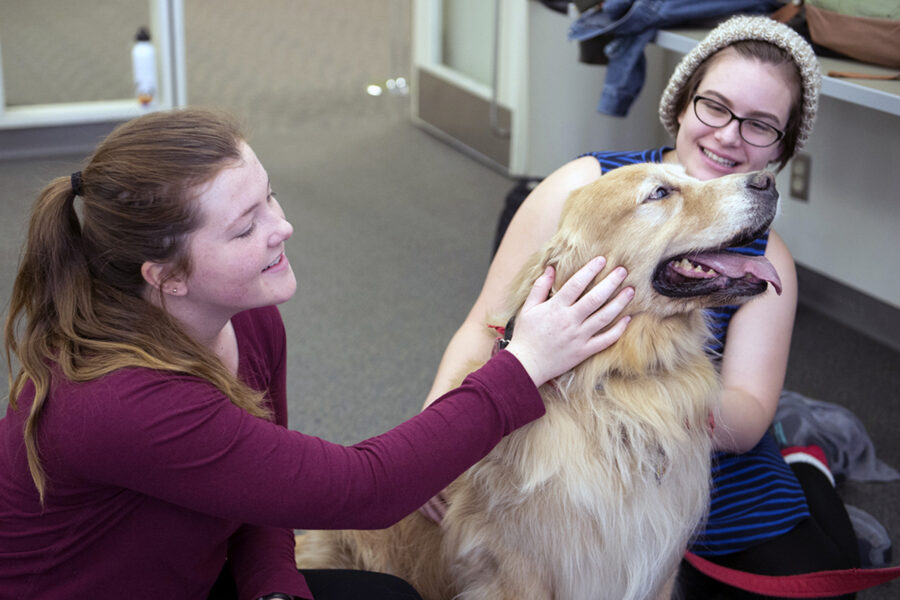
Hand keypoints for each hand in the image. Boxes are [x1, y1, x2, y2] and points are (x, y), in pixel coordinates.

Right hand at [505, 256, 632, 387]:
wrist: (526, 365)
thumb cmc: (526, 335)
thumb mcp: (528, 308)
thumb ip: (540, 287)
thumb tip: (551, 269)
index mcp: (555, 308)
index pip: (576, 284)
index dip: (590, 270)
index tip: (601, 260)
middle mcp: (569, 321)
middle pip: (595, 298)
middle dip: (611, 282)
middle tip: (623, 271)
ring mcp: (579, 337)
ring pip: (604, 317)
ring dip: (619, 303)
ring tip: (630, 291)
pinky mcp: (584, 351)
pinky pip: (605, 340)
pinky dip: (618, 330)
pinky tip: (627, 319)